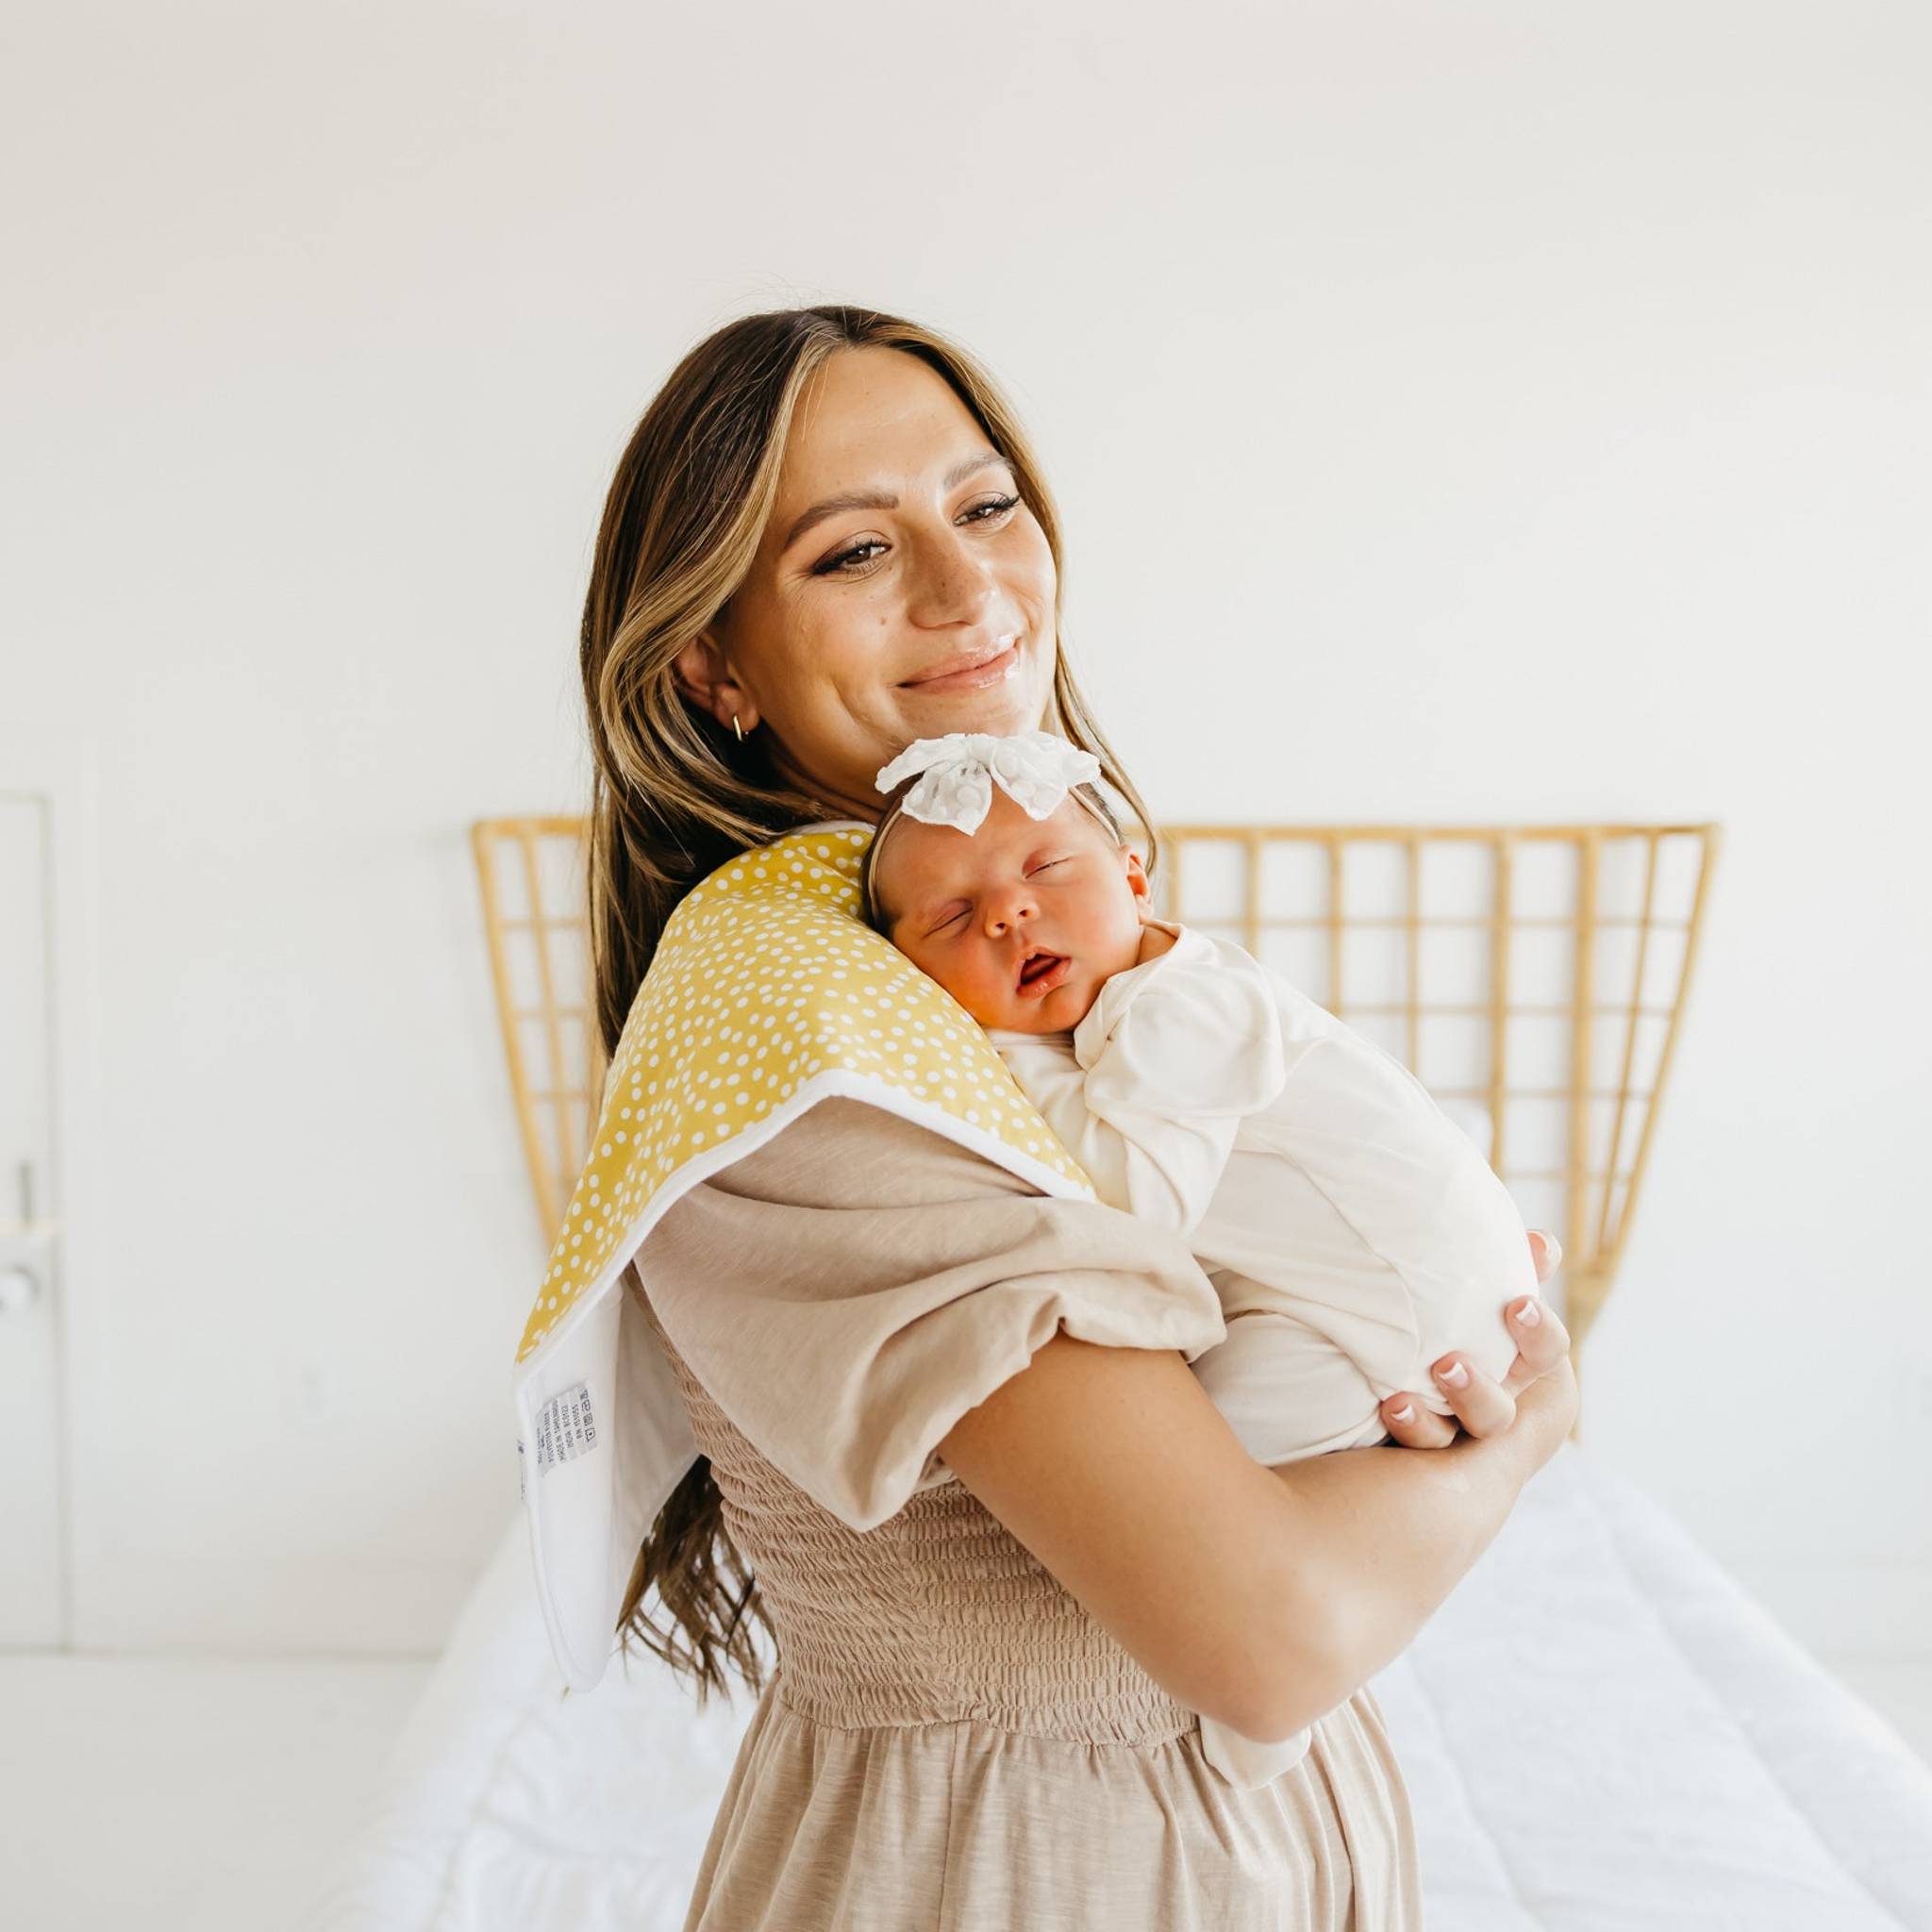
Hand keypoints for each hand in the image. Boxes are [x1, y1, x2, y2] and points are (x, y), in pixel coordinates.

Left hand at [1376, 1231, 1575, 1449]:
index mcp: (1520, 1360)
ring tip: (1402, 1399)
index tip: (1517, 1304)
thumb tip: (1537, 1244)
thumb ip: (1515, 1260)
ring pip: (1453, 1439)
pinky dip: (1408, 1426)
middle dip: (1476, 1391)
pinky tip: (1389, 1407)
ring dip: (1428, 1419)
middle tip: (1448, 1364)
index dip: (1538, 1331)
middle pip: (1498, 1412)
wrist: (1403, 1328)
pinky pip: (1419, 1444)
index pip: (1546, 1349)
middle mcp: (1493, 1399)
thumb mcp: (1488, 1280)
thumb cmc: (1458, 1299)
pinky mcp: (1420, 1434)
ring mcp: (1456, 1425)